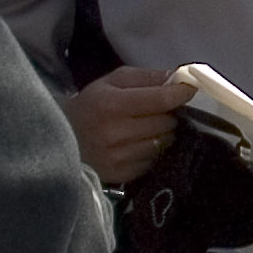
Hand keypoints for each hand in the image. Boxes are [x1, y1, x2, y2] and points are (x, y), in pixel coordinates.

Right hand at [62, 66, 195, 186]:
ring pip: (163, 143)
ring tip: (148, 127)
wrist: (61, 138)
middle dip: (168, 114)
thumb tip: (179, 77)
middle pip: (165, 123)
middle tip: (159, 110)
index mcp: (110, 105)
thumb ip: (146, 77)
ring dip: (163, 134)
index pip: (158, 100)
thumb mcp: (112, 82)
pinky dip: (154, 151)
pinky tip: (140, 144)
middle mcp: (114, 133)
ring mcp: (118, 157)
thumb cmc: (91, 105)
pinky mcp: (121, 175)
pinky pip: (154, 161)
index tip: (190, 88)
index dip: (179, 93)